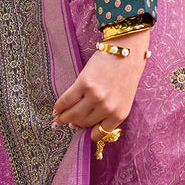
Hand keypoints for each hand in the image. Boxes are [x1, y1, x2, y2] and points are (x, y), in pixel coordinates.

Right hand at [52, 28, 150, 143]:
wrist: (127, 51)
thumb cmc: (126, 73)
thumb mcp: (123, 98)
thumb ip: (108, 111)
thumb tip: (82, 121)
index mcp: (119, 114)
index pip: (99, 133)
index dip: (87, 133)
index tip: (80, 129)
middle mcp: (107, 108)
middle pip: (83, 123)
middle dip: (73, 124)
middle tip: (65, 122)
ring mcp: (95, 96)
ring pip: (73, 114)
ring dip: (62, 118)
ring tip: (57, 118)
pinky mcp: (84, 83)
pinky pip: (66, 100)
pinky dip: (59, 106)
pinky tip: (56, 108)